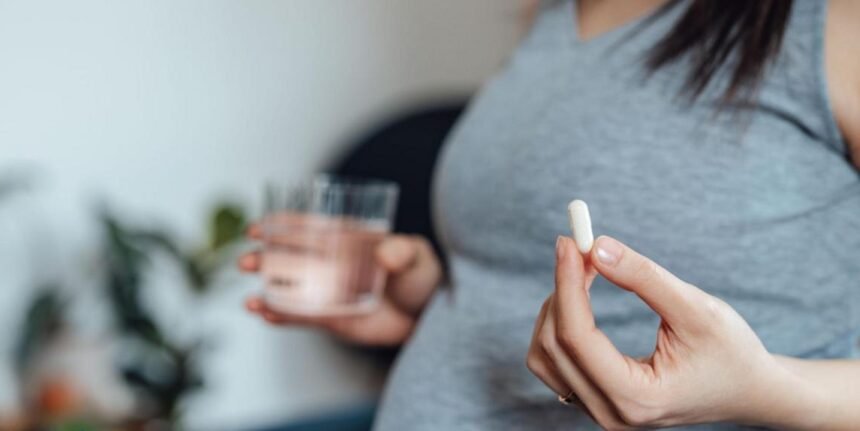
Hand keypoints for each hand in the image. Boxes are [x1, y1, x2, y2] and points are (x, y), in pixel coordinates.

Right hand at [239, 224, 441, 345]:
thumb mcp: (417, 257)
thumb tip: (385, 253)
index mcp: (346, 239)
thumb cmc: (423, 276)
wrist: (428, 315)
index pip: (309, 227)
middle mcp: (331, 263)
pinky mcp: (330, 317)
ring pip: (290, 288)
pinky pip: (300, 316)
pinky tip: (263, 314)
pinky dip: (281, 315)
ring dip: (266, 290)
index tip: (257, 227)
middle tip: (245, 262)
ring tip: (248, 301)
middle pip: (290, 257)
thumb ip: (402, 251)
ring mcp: (328, 290)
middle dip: (265, 258)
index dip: (281, 225)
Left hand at [527, 235, 811, 428]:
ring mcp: (599, 412)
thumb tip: (596, 247)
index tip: (569, 242)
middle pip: (553, 346)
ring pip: (544, 356)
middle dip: (561, 290)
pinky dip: (559, 324)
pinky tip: (579, 296)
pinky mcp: (595, 400)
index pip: (576, 338)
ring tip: (583, 271)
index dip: (566, 284)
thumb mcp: (696, 308)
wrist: (748, 391)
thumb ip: (644, 277)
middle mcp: (611, 413)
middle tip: (578, 247)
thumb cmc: (730, 351)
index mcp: (637, 398)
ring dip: (555, 308)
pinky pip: (554, 363)